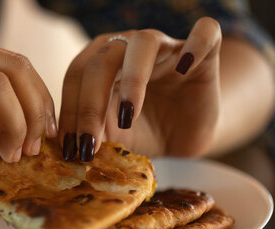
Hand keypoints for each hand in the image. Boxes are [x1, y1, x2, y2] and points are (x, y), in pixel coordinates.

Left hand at [58, 17, 221, 160]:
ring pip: (143, 43)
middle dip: (91, 105)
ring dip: (131, 80)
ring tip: (127, 117)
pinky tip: (186, 68)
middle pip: (102, 60)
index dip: (70, 112)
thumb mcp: (115, 139)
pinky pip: (204, 32)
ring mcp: (165, 47)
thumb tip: (71, 150)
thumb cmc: (143, 131)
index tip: (70, 150)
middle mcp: (128, 48)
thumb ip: (94, 136)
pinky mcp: (205, 51)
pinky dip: (196, 43)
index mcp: (100, 63)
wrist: (185, 133)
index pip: (77, 76)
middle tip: (89, 145)